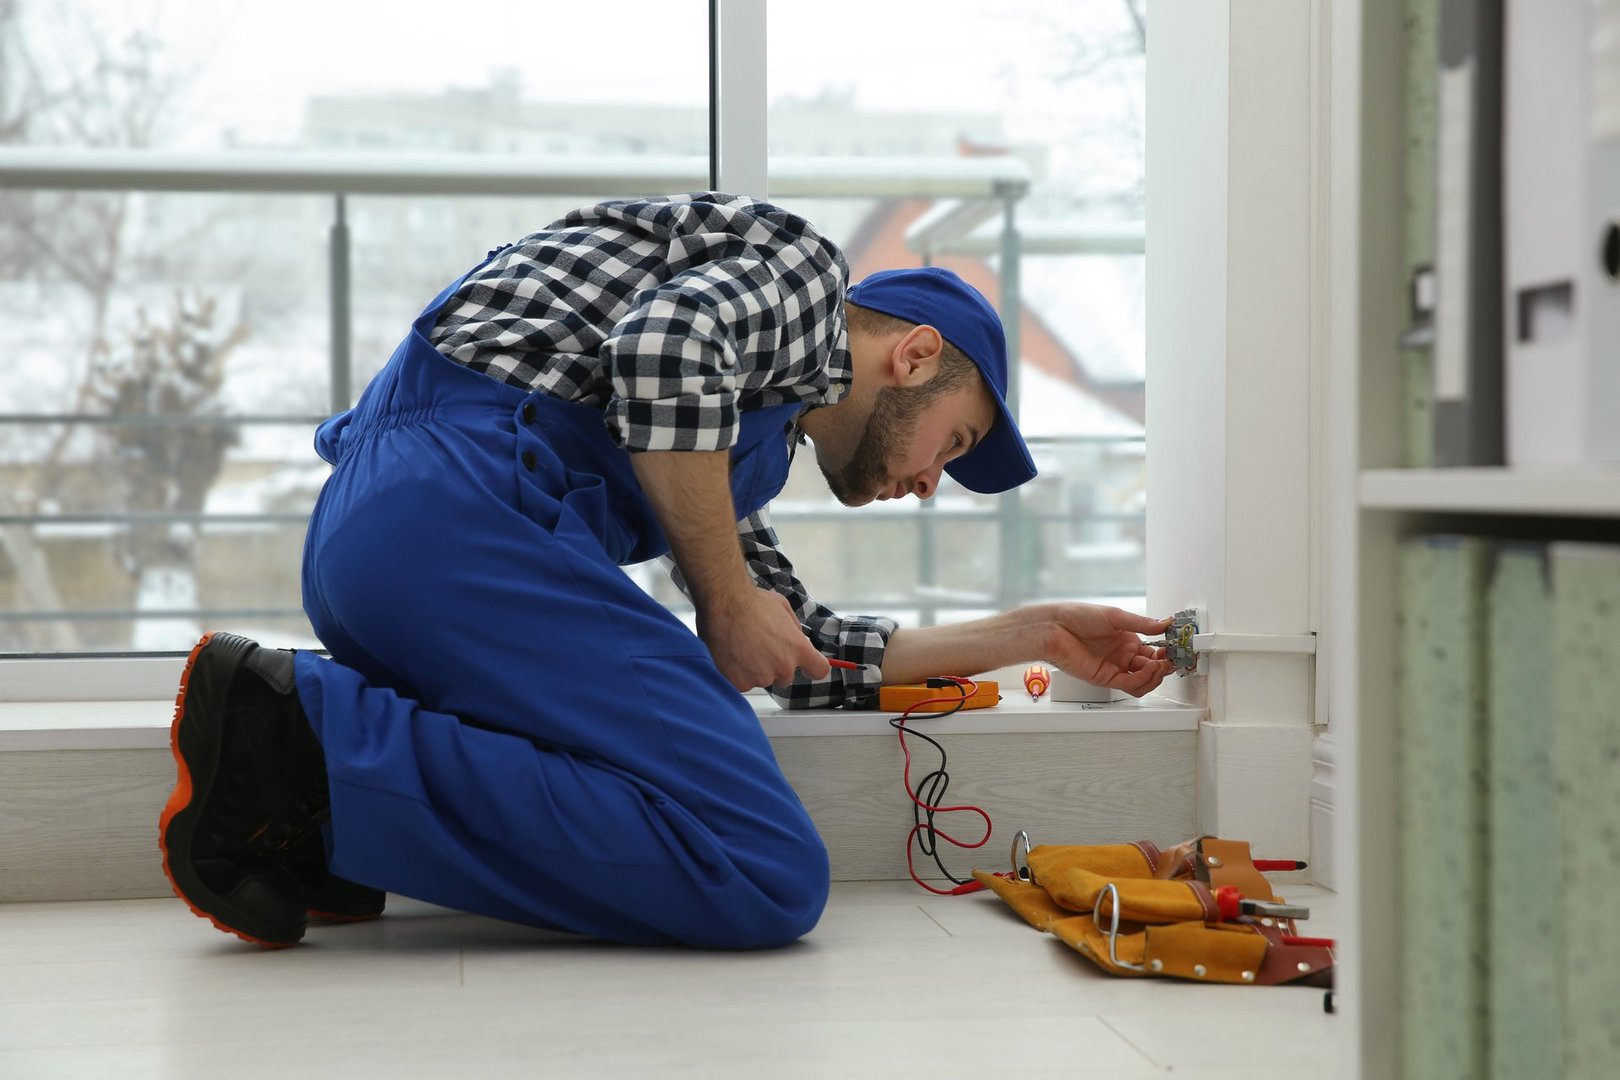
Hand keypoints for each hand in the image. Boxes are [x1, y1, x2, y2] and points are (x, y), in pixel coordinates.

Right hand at [698, 586, 829, 691]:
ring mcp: (761, 678)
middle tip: (760, 646)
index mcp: (798, 649)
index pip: (819, 670)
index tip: (807, 666)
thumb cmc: (751, 601)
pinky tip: (732, 655)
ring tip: (742, 647)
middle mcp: (783, 667)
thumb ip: (795, 629)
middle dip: (776, 665)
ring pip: (763, 680)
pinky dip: (738, 673)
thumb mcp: (783, 607)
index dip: (812, 667)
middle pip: (786, 676)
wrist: (723, 604)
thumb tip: (798, 639)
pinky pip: (744, 683)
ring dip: (755, 669)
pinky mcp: (741, 684)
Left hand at [1046, 605, 1174, 697]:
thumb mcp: (1116, 616)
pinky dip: (1142, 679)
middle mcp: (1122, 656)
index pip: (1153, 652)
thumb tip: (1166, 623)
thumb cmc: (1078, 616)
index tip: (1177, 649)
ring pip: (1143, 682)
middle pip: (1151, 670)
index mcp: (1127, 640)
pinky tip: (1149, 669)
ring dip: (1156, 676)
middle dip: (1165, 666)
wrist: (1055, 627)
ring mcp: (1114, 668)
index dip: (1167, 653)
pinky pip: (1129, 684)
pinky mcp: (1105, 678)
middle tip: (1174, 660)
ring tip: (1161, 665)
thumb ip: (1142, 623)